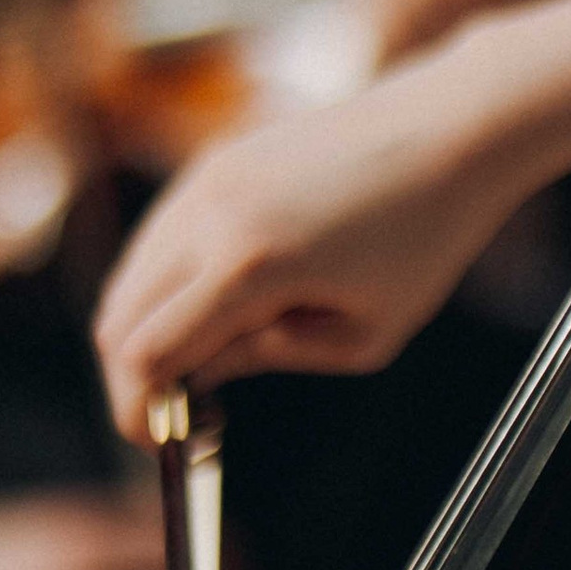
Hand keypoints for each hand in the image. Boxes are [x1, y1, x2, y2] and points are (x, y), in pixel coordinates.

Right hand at [94, 36, 530, 432]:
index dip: (137, 408)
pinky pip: (161, 236)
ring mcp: (206, 179)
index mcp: (247, 264)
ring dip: (145, 324)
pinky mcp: (216, 160)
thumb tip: (199, 377)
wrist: (452, 131)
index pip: (145, 353)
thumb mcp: (362, 334)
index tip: (154, 438)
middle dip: (133, 374)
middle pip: (117, 316)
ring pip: (132, 274)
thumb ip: (269, 358)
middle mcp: (210, 213)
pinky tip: (217, 305)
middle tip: (171, 409)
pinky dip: (165, 281)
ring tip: (204, 358)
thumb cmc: (425, 235)